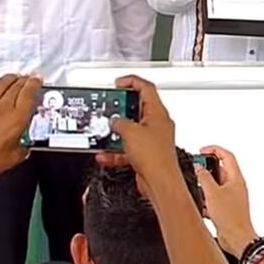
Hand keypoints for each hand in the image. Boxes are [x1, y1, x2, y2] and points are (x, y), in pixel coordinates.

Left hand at [0, 69, 40, 190]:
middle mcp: (2, 108)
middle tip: (25, 79)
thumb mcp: (14, 157)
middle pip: (16, 86)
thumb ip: (22, 149)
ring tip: (11, 77)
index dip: (34, 83)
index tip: (36, 80)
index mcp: (16, 119)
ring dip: (7, 78)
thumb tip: (24, 148)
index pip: (29, 93)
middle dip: (23, 80)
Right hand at [96, 76, 180, 197]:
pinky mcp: (146, 154)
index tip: (119, 83)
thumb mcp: (130, 133)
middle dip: (121, 109)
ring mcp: (152, 140)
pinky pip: (128, 148)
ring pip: (131, 130)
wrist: (160, 182)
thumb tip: (115, 121)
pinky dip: (116, 151)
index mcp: (158, 113)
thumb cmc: (155, 157)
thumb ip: (120, 122)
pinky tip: (105, 154)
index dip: (132, 81)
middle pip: (138, 109)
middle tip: (108, 107)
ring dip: (116, 132)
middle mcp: (157, 124)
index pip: (147, 88)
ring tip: (104, 132)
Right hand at [194, 146, 257, 258]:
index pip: (227, 156)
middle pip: (221, 170)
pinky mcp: (226, 209)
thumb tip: (199, 167)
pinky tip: (200, 205)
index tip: (202, 151)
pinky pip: (215, 199)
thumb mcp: (212, 193)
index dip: (214, 150)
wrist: (236, 238)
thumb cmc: (231, 217)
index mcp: (236, 178)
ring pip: (216, 186)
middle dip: (207, 169)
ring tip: (197, 188)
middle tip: (196, 169)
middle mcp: (235, 186)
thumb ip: (204, 178)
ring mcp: (231, 197)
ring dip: (205, 186)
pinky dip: (206, 200)